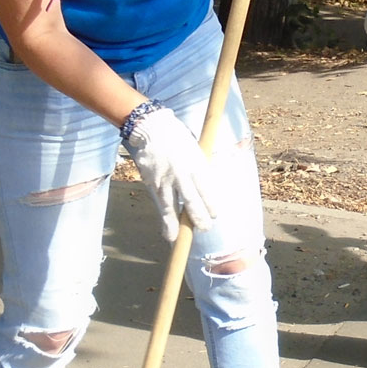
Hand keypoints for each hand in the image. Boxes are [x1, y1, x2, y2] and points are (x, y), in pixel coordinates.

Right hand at [122, 107, 220, 240]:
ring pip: (172, 205)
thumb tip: (210, 188)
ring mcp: (165, 178)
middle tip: (205, 228)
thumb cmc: (178, 139)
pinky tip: (167, 232)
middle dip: (198, 217)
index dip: (210, 203)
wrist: (153, 128)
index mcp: (195, 163)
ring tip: (180, 239)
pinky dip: (164, 219)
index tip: (214, 215)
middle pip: (191, 199)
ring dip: (177, 224)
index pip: (206, 188)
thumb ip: (201, 169)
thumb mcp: (195, 150)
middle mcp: (181, 173)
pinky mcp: (151, 182)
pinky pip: (160, 203)